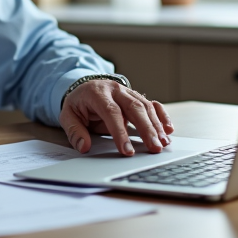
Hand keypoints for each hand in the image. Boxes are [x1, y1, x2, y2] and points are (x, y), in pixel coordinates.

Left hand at [59, 80, 173, 156]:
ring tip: (163, 144)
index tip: (127, 151)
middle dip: (146, 129)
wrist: (84, 86)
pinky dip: (162, 116)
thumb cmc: (78, 103)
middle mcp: (116, 90)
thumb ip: (75, 131)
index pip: (111, 112)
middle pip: (134, 107)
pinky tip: (168, 129)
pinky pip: (152, 104)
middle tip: (154, 148)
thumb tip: (84, 147)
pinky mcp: (136, 97)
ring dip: (156, 126)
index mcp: (97, 93)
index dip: (120, 132)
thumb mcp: (68, 115)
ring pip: (146, 107)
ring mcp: (128, 92)